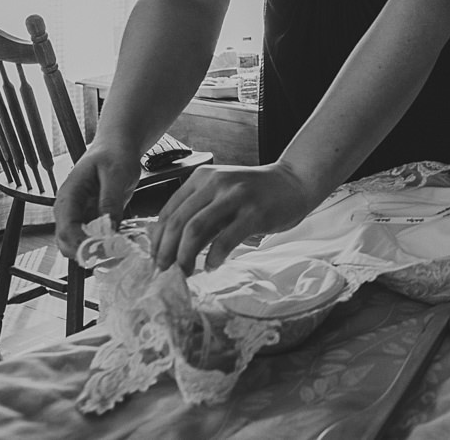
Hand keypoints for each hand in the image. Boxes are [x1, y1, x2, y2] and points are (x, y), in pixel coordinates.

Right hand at [53, 143, 141, 258]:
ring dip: (98, 251)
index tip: (103, 250)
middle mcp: (69, 209)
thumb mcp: (116, 173)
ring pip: (80, 244)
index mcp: (69, 195)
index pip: (66, 228)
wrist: (118, 145)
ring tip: (122, 250)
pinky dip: (107, 243)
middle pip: (67, 242)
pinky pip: (95, 237)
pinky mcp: (92, 218)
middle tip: (115, 255)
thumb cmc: (115, 153)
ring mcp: (79, 214)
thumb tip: (107, 228)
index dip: (81, 244)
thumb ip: (110, 200)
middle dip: (88, 252)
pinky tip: (124, 242)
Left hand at [149, 161, 317, 273]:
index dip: (157, 240)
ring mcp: (236, 196)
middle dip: (166, 252)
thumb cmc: (256, 193)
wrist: (294, 182)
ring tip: (186, 272)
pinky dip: (214, 257)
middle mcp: (216, 182)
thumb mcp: (221, 195)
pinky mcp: (255, 211)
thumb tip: (167, 244)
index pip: (169, 211)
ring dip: (185, 256)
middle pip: (178, 222)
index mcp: (203, 177)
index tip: (155, 260)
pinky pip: (226, 239)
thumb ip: (198, 213)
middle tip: (165, 271)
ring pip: (196, 230)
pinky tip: (213, 265)